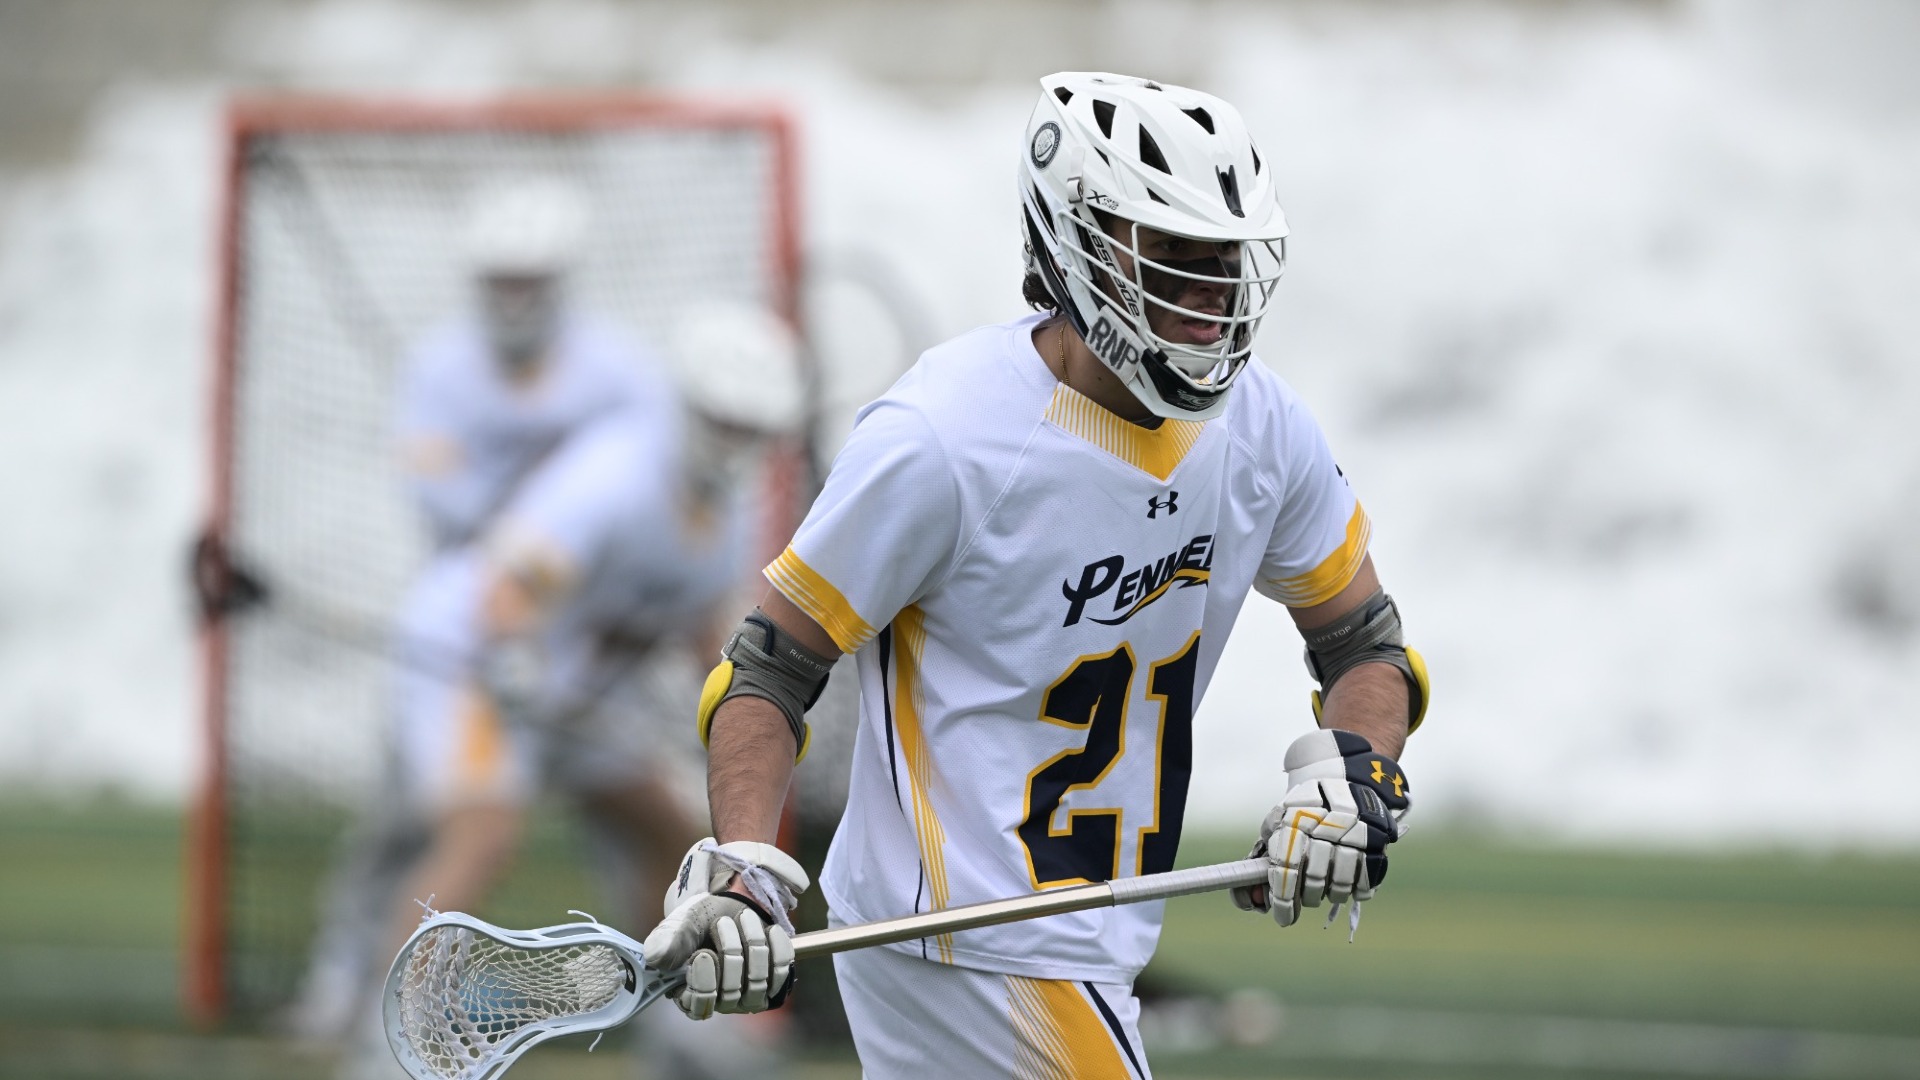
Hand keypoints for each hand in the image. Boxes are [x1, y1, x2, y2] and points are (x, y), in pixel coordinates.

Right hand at [641, 839, 808, 1018]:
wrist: (730, 906)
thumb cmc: (700, 920)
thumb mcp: (682, 923)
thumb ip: (670, 940)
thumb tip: (656, 959)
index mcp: (689, 994)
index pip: (699, 1005)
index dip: (703, 982)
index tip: (703, 953)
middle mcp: (720, 1002)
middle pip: (732, 992)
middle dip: (729, 949)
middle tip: (723, 922)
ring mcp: (749, 994)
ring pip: (758, 980)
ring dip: (752, 941)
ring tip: (743, 918)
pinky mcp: (773, 980)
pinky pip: (782, 968)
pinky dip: (776, 944)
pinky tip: (768, 929)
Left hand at [1232, 730, 1410, 929]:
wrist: (1346, 780)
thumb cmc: (1305, 810)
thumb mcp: (1279, 821)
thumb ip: (1263, 860)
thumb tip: (1254, 900)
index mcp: (1295, 821)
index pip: (1287, 869)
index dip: (1283, 900)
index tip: (1283, 918)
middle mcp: (1325, 828)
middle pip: (1314, 882)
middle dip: (1306, 897)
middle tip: (1305, 897)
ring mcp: (1354, 836)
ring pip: (1339, 887)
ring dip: (1329, 894)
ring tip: (1325, 886)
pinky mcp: (1377, 844)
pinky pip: (1364, 884)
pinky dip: (1353, 891)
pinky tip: (1346, 882)